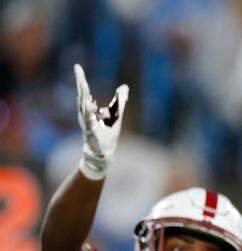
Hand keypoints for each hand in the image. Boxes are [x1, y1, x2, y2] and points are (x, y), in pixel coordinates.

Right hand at [74, 64, 127, 179]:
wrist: (103, 154)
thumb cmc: (106, 134)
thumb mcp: (116, 116)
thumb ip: (119, 102)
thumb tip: (124, 87)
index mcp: (89, 109)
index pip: (84, 92)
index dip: (81, 79)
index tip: (77, 67)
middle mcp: (85, 114)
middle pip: (82, 96)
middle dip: (80, 82)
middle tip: (77, 69)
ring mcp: (87, 123)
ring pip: (84, 107)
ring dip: (83, 96)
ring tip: (83, 84)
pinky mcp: (91, 132)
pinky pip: (89, 121)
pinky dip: (89, 113)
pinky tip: (89, 105)